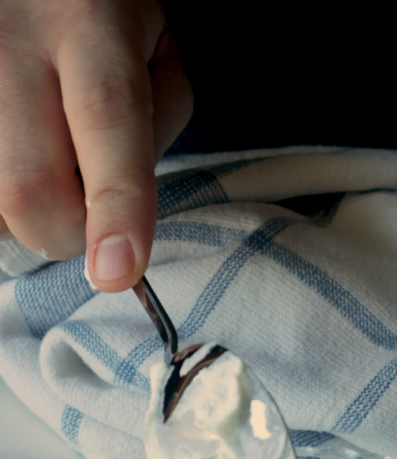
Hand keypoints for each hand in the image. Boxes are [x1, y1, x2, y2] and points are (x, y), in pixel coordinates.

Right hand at [0, 0, 192, 289]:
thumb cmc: (106, 18)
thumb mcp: (157, 50)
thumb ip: (154, 130)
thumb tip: (122, 225)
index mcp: (88, 20)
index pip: (106, 116)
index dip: (117, 204)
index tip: (118, 271)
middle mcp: (11, 41)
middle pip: (27, 185)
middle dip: (65, 232)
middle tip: (86, 217)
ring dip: (22, 217)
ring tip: (44, 168)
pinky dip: (1, 206)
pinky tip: (17, 163)